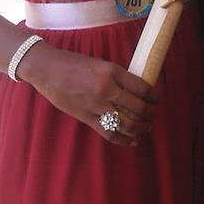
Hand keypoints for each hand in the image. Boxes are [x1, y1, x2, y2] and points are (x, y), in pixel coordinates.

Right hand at [18, 41, 156, 145]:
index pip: (142, 87)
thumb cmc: (73, 63)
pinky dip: (123, 139)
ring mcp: (96, 105)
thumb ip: (116, 77)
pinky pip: (109, 132)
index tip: (156, 99)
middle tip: (152, 115)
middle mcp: (107, 89)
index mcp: (112, 71)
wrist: (47, 69)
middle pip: (137, 107)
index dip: (153, 96)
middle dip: (149, 114)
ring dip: (140, 128)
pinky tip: (132, 141)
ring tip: (146, 127)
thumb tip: (134, 90)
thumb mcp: (100, 64)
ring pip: (126, 123)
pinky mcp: (86, 118)